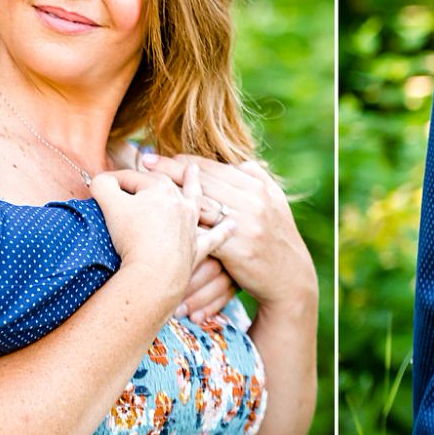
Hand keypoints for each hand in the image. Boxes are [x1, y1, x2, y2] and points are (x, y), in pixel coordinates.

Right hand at [90, 165, 232, 295]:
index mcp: (160, 190)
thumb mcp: (109, 204)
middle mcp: (180, 204)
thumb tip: (101, 179)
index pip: (134, 178)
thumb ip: (103, 185)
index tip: (102, 185)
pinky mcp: (197, 249)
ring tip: (195, 172)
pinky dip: (223, 231)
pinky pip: (215, 238)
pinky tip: (233, 225)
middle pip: (167, 183)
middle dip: (157, 173)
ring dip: (194, 185)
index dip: (115, 180)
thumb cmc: (132, 236)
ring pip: (195, 200)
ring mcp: (191, 226)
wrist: (156, 273)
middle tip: (153, 164)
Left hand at [142, 153, 316, 315]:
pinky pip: (203, 233)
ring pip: (199, 203)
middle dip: (170, 170)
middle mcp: (253, 201)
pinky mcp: (237, 248)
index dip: (185, 161)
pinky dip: (179, 228)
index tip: (161, 156)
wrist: (291, 278)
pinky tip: (158, 222)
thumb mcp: (276, 203)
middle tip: (144, 162)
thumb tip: (239, 161)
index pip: (215, 168)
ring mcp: (246, 224)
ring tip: (143, 188)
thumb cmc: (278, 239)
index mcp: (259, 187)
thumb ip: (258, 179)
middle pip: (203, 181)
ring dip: (169, 195)